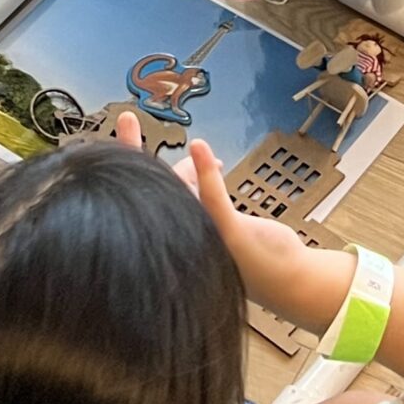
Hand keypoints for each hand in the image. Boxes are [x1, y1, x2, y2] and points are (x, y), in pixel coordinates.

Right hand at [117, 120, 345, 325]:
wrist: (288, 282)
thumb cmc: (255, 252)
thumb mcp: (217, 214)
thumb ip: (199, 190)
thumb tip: (188, 160)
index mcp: (176, 234)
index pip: (145, 194)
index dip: (127, 164)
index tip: (115, 136)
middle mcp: (183, 238)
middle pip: (156, 189)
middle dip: (137, 155)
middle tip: (127, 121)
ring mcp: (204, 237)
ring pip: (179, 192)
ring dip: (179, 162)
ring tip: (184, 140)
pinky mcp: (228, 232)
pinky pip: (210, 197)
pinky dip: (204, 169)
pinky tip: (200, 146)